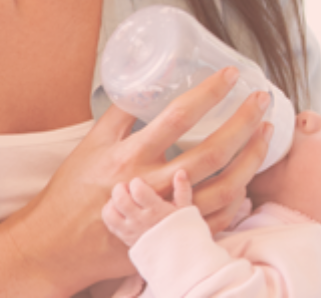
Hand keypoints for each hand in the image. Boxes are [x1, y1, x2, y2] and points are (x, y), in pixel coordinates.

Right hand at [0, 67, 273, 293]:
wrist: (55, 246)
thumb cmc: (72, 192)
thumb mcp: (91, 144)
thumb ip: (122, 112)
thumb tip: (147, 79)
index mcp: (129, 157)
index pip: (177, 117)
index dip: (208, 93)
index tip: (231, 74)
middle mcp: (150, 186)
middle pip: (212, 153)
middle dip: (244, 122)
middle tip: (262, 99)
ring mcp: (165, 214)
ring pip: (224, 189)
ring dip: (251, 159)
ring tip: (265, 133)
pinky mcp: (171, 235)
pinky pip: (218, 218)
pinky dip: (239, 198)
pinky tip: (248, 177)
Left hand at [102, 170, 193, 246]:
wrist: (178, 256)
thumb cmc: (183, 231)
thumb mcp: (186, 209)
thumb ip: (182, 189)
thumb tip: (180, 172)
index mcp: (156, 210)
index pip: (138, 190)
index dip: (136, 182)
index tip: (140, 182)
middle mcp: (141, 220)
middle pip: (120, 199)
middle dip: (120, 188)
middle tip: (126, 186)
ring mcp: (131, 230)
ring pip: (111, 212)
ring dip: (112, 201)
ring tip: (120, 198)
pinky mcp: (125, 238)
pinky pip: (110, 223)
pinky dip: (109, 213)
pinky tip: (118, 210)